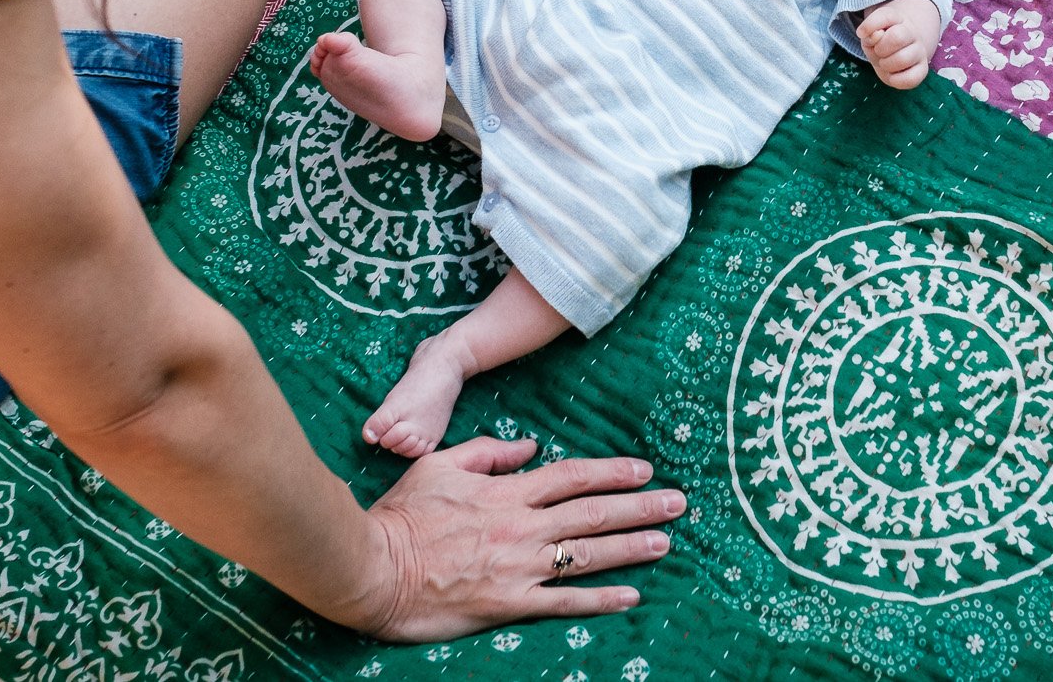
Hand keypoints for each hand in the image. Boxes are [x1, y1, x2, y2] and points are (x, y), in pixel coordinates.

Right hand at [347, 438, 681, 641]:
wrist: (373, 568)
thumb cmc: (401, 515)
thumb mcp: (440, 465)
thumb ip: (488, 453)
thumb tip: (528, 448)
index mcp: (506, 492)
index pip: (572, 476)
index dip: (612, 472)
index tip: (645, 470)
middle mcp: (522, 528)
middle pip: (593, 512)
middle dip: (641, 507)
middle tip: (679, 503)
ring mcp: (519, 568)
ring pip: (588, 554)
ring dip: (632, 547)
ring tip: (666, 542)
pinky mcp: (510, 605)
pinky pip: (564, 602)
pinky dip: (600, 599)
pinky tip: (630, 596)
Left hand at [858, 0, 940, 88]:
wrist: (898, 52)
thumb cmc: (880, 42)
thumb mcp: (869, 34)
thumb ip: (869, 33)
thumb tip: (875, 36)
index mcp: (898, 19)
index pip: (886, 16)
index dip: (870, 25)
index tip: (861, 33)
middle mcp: (912, 33)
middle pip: (897, 37)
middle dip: (880, 48)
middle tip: (878, 51)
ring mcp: (920, 51)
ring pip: (904, 59)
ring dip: (886, 64)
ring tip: (885, 63)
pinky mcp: (922, 69)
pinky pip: (911, 78)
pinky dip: (896, 80)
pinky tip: (892, 75)